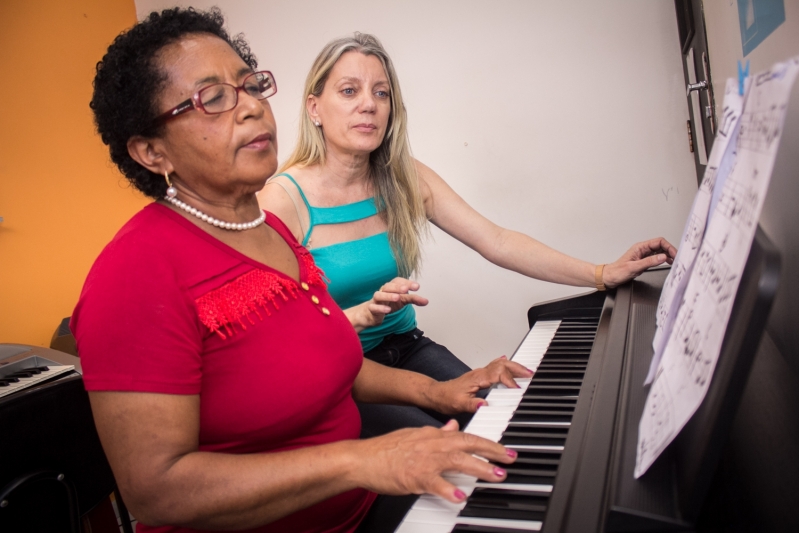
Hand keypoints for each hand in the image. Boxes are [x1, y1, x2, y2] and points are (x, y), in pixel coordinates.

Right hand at [347, 278, 428, 330]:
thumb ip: (413, 299)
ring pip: (379, 295)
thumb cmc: (387, 304)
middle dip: (398, 287)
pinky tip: (388, 310)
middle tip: (407, 289)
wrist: (371, 314)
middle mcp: (383, 291)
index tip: (417, 287)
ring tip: (398, 297)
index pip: (398, 281)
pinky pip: (374, 307)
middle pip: (388, 286)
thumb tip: (426, 301)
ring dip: (388, 296)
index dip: (407, 282)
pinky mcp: (371, 309)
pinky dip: (380, 308)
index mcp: (391, 287)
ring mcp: (376, 300)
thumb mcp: (402, 301)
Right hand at [352, 420, 517, 502]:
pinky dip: (448, 490)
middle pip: (468, 445)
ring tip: (497, 476)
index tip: (505, 450)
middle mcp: (433, 444)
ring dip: (479, 469)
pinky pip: (435, 483)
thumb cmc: (386, 449)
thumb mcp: (415, 434)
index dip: (488, 443)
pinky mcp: (414, 477)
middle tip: (511, 459)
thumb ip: (436, 431)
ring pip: (458, 461)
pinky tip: (460, 497)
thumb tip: (452, 426)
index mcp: (434, 435)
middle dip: (493, 452)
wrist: (363, 458)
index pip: (467, 436)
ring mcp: (424, 460)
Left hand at [423, 356, 533, 414]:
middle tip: (529, 373)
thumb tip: (485, 405)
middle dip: (517, 368)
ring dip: (514, 367)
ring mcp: (480, 374)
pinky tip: (510, 366)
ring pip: (500, 364)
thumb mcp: (458, 404)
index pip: (497, 374)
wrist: (436, 394)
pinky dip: (506, 367)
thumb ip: (472, 405)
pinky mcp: (480, 376)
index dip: (509, 380)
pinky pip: (495, 367)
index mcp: (477, 378)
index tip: (517, 389)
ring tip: (526, 372)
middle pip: (501, 365)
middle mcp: (480, 373)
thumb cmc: (446, 398)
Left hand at [603, 237, 676, 288]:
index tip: (674, 254)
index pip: (659, 242)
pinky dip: (663, 259)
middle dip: (670, 250)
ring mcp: (643, 255)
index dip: (668, 247)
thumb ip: (649, 262)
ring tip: (674, 261)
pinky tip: (667, 263)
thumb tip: (662, 257)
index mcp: (640, 247)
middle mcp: (642, 250)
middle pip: (661, 246)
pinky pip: (656, 258)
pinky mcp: (643, 261)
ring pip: (659, 251)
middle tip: (677, 258)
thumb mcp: (634, 267)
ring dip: (667, 255)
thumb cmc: (617, 272)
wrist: (609, 278)